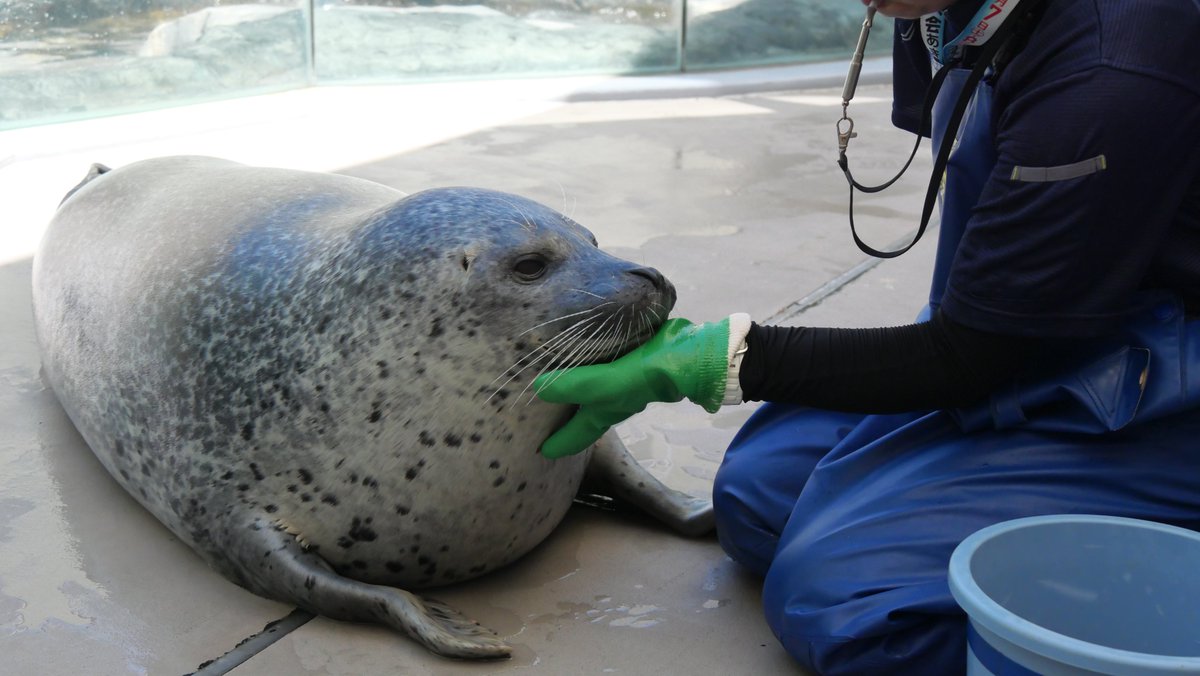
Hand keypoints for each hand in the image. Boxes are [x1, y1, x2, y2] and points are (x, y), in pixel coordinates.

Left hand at [534, 317, 731, 457]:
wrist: (694, 356)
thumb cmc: (648, 376)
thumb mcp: (608, 384)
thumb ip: (576, 385)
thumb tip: (538, 388)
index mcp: (604, 411)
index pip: (576, 435)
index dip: (558, 444)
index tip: (541, 453)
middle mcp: (614, 400)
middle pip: (584, 414)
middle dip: (564, 417)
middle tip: (539, 414)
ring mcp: (627, 381)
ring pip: (594, 389)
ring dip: (576, 388)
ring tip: (555, 378)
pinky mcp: (635, 360)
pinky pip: (605, 365)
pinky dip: (590, 362)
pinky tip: (585, 350)